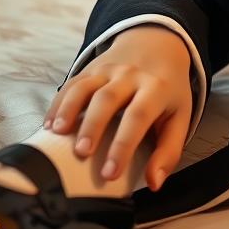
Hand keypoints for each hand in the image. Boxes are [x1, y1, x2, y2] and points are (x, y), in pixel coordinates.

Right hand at [43, 24, 192, 191]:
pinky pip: (71, 84)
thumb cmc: (168, 90)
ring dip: (68, 110)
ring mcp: (108, 69)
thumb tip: (154, 184)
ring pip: (85, 87)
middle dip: (92, 126)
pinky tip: (49, 125)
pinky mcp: (91, 68)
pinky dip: (58, 104)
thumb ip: (169, 150)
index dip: (123, 145)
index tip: (109, 174)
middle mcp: (131, 75)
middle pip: (107, 99)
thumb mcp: (179, 116)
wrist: (158, 44)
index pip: (138, 116)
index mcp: (157, 88)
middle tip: (81, 154)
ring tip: (57, 135)